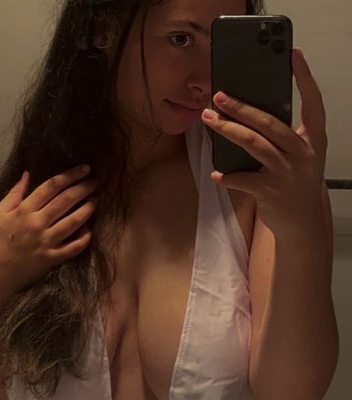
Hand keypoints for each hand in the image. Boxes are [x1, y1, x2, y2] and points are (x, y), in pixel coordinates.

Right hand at [0, 164, 98, 295]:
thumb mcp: (0, 212)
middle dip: (82, 188)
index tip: (84, 169)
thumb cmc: (2, 239)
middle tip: (94, 181)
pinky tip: (89, 228)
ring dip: (87, 209)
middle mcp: (37, 224)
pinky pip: (75, 246)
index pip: (51, 187)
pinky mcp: (54, 257)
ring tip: (95, 199)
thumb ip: (14, 192)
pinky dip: (85, 237)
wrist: (1, 271)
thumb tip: (27, 173)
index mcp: (24, 210)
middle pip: (65, 201)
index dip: (69, 175)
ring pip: (73, 222)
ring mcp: (47, 242)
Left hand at [201, 47, 326, 235]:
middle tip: (218, 96)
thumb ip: (281, 138)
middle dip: (241, 107)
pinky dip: (227, 176)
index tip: (294, 55)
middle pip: (269, 123)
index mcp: (313, 140)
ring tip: (208, 119)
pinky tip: (216, 174)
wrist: (303, 223)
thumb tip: (248, 116)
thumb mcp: (298, 157)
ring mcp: (288, 173)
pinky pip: (243, 179)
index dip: (305, 78)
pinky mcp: (271, 191)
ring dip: (227, 130)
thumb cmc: (295, 184)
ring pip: (253, 144)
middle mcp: (304, 153)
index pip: (313, 103)